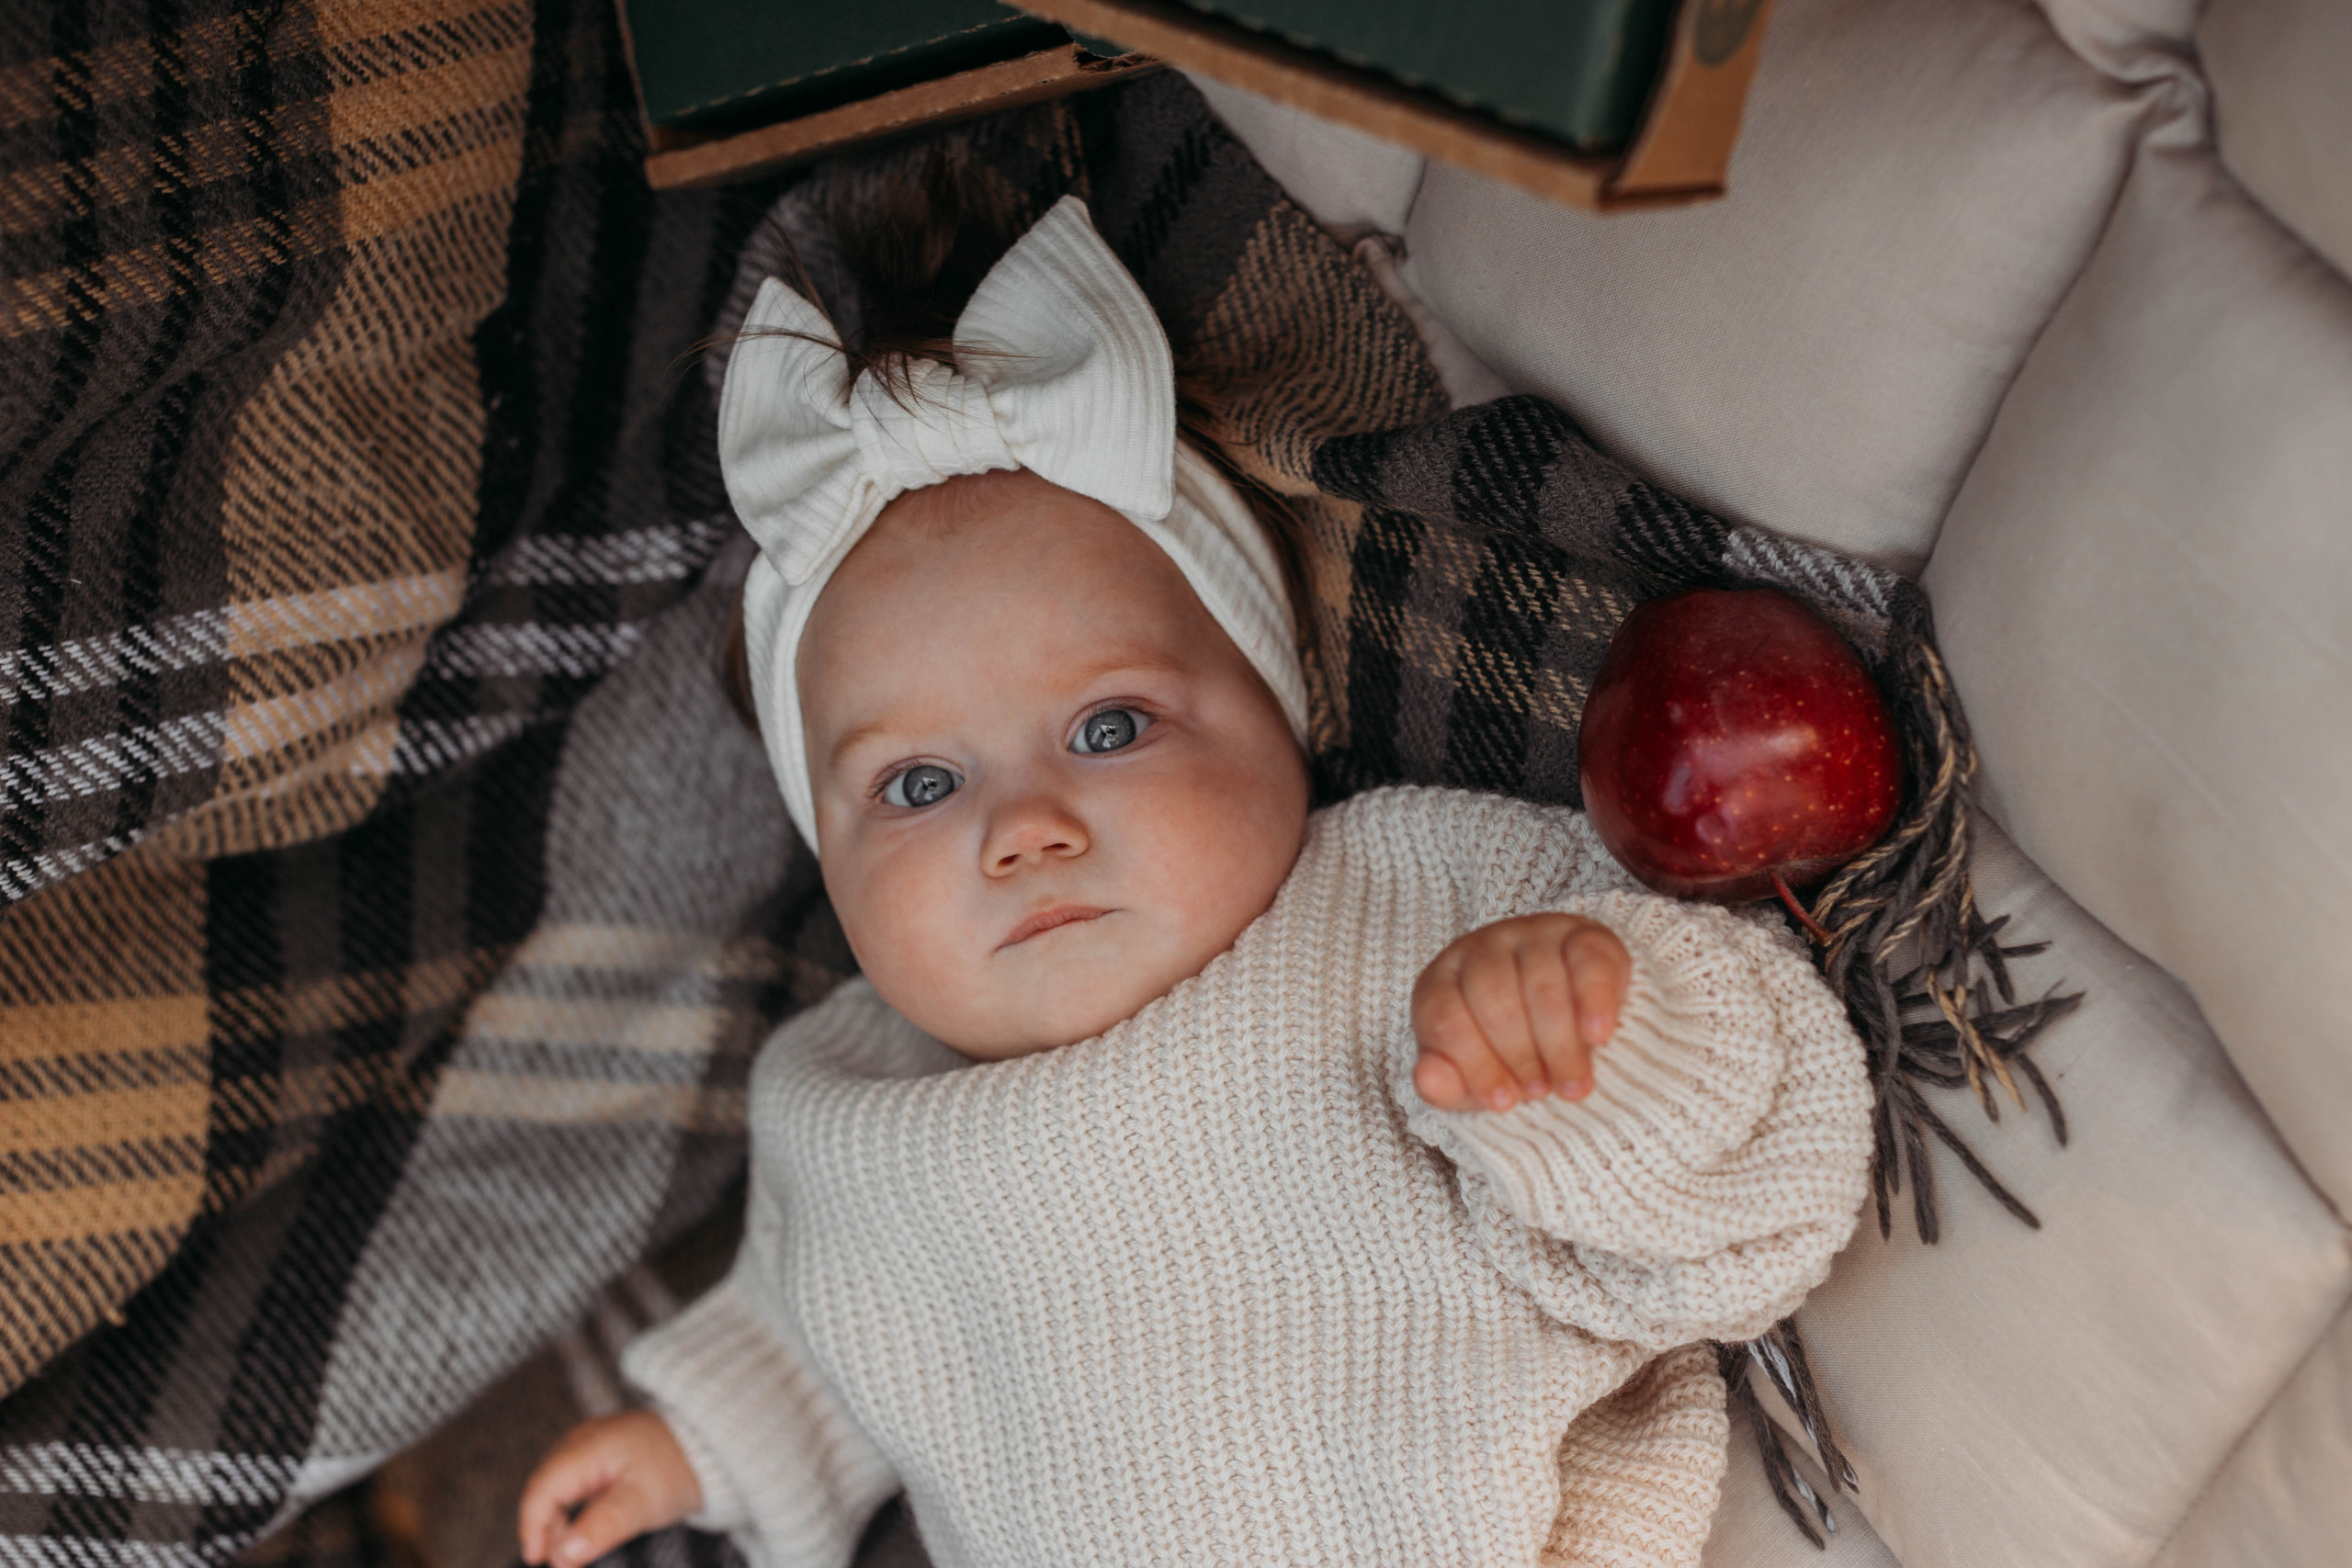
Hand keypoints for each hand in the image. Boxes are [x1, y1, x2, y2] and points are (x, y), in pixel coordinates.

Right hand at [518, 1410, 702, 1566]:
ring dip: (557, 1523)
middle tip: (560, 1563)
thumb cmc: (677, 1468)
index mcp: (587, 1446)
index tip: (538, 1560)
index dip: (533, 1528)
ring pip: (555, 1490)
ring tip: (572, 1552)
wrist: (708, 1447)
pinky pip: (571, 1487)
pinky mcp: (596, 1458)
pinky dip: (571, 1512)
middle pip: (543, 1490)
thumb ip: (602, 1527)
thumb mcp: (642, 1502)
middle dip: (545, 1529)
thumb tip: (562, 1557)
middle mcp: (579, 1442)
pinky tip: (582, 1532)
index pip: (542, 1490)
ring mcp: (586, 1447)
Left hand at [1412, 914, 1629, 1111]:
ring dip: (1559, 1044)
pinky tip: (1597, 1037)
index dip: (1474, 1064)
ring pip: (1542, 983)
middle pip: (1493, 997)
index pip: (1445, 1015)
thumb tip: (1426, 1078)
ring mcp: (1534, 933)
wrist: (1572, 1020)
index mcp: (1443, 979)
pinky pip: (1588, 962)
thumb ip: (1446, 1084)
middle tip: (1542, 1093)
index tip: (1503, 1103)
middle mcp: (1484, 948)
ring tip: (1573, 1086)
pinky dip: (1594, 1002)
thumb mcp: (1473, 1078)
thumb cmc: (1508, 1054)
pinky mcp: (1585, 933)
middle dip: (1519, 1055)